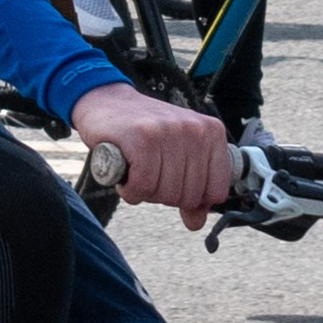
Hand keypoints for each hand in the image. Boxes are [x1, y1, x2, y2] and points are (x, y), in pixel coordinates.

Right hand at [70, 83, 235, 230]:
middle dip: (165, 195)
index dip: (193, 199)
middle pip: (189, 196)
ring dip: (145, 192)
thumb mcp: (176, 154)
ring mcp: (168, 132)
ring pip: (166, 193)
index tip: (174, 186)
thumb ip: (191, 188)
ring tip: (137, 171)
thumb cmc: (142, 130)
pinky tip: (126, 176)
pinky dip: (130, 190)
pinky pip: (143, 186)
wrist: (106, 100)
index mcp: (211, 132)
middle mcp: (194, 130)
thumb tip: (196, 222)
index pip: (216, 190)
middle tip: (149, 176)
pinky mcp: (141, 138)